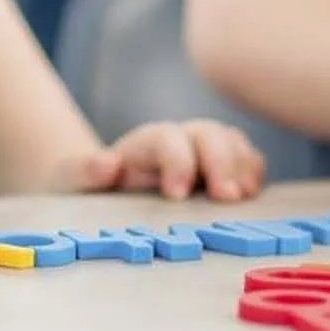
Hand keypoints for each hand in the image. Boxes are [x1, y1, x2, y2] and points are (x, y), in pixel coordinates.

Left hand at [65, 121, 265, 201]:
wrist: (105, 186)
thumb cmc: (92, 184)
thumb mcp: (75, 178)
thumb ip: (85, 171)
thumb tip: (107, 164)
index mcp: (144, 143)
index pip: (166, 138)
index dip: (176, 162)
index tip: (175, 195)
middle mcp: (178, 140)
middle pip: (207, 133)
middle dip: (220, 161)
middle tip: (226, 197)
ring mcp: (203, 151)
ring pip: (232, 141)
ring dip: (241, 165)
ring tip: (241, 195)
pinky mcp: (223, 169)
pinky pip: (248, 159)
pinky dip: (253, 173)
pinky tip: (251, 194)